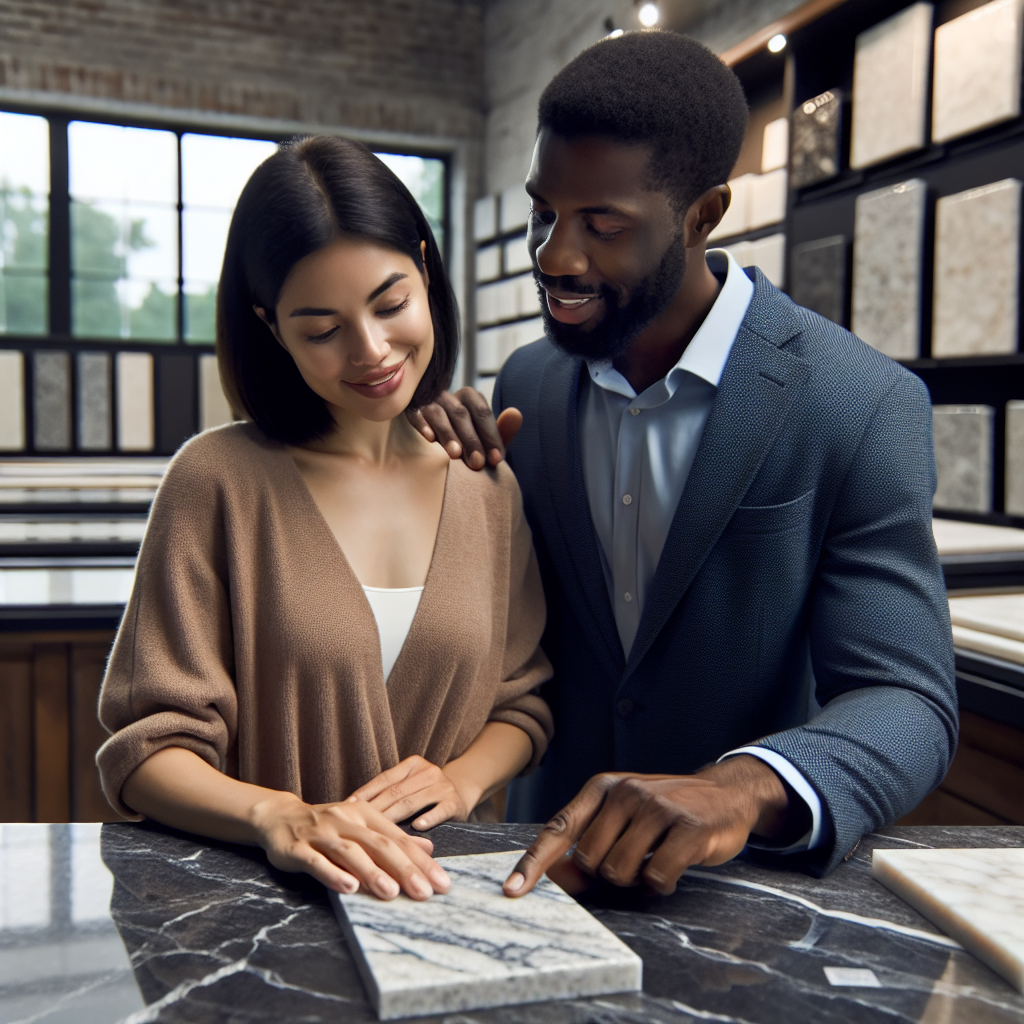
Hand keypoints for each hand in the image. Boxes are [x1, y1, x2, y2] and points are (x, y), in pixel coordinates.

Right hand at [251, 789, 450, 899]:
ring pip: (350, 852)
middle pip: (379, 845)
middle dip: (405, 869)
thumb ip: (393, 838)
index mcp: (365, 815)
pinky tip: (348, 888)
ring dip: (372, 872)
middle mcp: (345, 820)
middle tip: (426, 892)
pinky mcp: (297, 849)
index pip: (398, 839)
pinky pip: (317, 862)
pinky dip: (333, 874)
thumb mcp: (362, 827)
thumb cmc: (328, 826)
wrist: (280, 816)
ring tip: (392, 892)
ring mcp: (320, 834)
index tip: (442, 882)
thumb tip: (428, 849)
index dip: (421, 861)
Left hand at [350, 755, 478, 830]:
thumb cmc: (425, 791)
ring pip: (413, 802)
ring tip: (377, 831)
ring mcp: (442, 787)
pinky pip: (439, 810)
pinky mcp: (454, 802)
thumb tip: (353, 807)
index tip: (347, 806)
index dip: (365, 792)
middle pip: (396, 792)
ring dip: (394, 818)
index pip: (385, 779)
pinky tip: (417, 827)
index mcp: (412, 765)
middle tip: (355, 825)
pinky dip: (428, 818)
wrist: (462, 789)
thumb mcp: (410, 783)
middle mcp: (428, 772)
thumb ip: (389, 791)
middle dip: (374, 809)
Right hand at [407, 388, 522, 469]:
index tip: (497, 459)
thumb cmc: (465, 440)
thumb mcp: (484, 438)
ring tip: (455, 455)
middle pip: (461, 414)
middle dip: (471, 439)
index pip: (482, 413)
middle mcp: (449, 396)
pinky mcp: (411, 409)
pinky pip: (415, 413)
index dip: (491, 435)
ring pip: (439, 413)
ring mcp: (428, 402)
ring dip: (448, 433)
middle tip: (477, 464)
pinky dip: (422, 424)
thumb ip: (501, 431)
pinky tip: (429, 438)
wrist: (435, 441)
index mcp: (469, 398)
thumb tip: (517, 413)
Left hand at [503, 756, 789, 897]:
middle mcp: (625, 792)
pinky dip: (661, 884)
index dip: (533, 863)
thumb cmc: (666, 812)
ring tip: (653, 861)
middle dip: (607, 874)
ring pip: (619, 871)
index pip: (558, 828)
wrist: (726, 794)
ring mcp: (657, 807)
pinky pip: (656, 877)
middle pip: (590, 861)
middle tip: (632, 861)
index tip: (512, 891)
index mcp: (601, 788)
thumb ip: (589, 842)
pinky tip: (674, 867)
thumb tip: (556, 875)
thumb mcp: (623, 818)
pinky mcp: (687, 827)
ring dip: (635, 881)